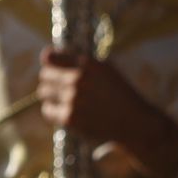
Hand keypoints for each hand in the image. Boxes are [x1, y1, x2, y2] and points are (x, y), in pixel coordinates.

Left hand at [37, 50, 177, 177]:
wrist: (135, 122)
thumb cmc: (119, 93)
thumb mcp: (104, 68)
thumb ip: (76, 60)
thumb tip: (44, 55)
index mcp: (87, 64)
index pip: (50, 57)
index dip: (50, 64)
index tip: (55, 70)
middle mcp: (79, 79)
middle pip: (44, 75)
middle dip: (51, 81)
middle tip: (62, 88)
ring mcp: (73, 99)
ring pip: (43, 92)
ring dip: (51, 96)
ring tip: (66, 100)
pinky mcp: (70, 117)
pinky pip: (47, 110)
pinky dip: (53, 110)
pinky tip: (65, 110)